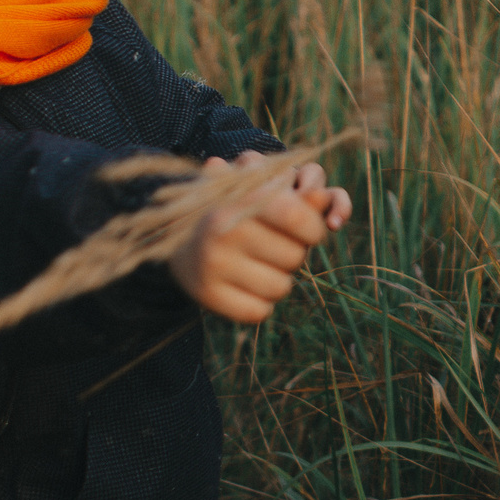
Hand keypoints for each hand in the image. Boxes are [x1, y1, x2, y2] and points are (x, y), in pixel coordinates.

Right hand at [170, 154, 342, 323]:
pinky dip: (260, 302)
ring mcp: (212, 264)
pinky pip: (260, 311)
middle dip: (296, 252)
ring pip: (281, 287)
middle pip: (296, 256)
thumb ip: (301, 188)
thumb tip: (324, 197)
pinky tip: (245, 285)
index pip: (298, 216)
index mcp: (240, 197)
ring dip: (279, 279)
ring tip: (259, 265)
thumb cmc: (238, 209)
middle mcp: (223, 230)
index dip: (313, 227)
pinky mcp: (207, 295)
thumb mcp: (267, 187)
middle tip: (276, 246)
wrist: (176, 238)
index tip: (308, 229)